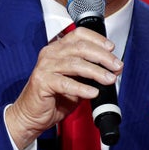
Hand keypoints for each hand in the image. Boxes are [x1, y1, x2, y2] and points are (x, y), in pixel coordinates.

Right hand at [5, 27, 122, 149]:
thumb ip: (89, 72)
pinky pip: (66, 83)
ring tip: (109, 79)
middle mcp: (50, 54)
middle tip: (116, 66)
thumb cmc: (53, 97)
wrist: (32, 115)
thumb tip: (112, 69)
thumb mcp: (75, 80)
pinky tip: (93, 92)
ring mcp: (45, 67)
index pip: (79, 34)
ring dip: (96, 71)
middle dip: (102, 56)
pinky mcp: (42, 82)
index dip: (97, 39)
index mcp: (57, 49)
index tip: (111, 48)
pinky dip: (82, 88)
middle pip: (80, 47)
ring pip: (75, 64)